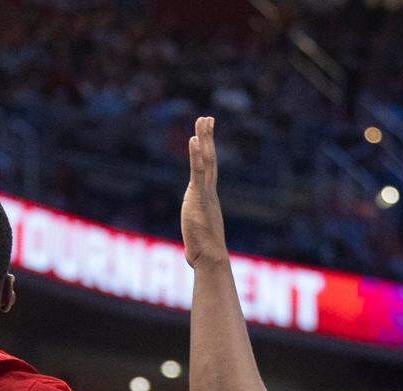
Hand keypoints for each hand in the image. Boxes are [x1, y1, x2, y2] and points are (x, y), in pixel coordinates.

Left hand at [182, 116, 227, 267]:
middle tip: (207, 118)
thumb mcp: (197, 237)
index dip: (207, 152)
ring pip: (207, 161)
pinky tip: (194, 140)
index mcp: (208, 199)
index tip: (205, 137)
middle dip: (208, 138)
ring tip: (202, 120)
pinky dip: (196, 155)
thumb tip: (191, 252)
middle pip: (210, 160)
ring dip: (204, 139)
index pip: (208, 171)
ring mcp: (205, 194)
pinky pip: (197, 172)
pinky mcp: (199, 198)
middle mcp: (209, 193)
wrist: (210, 259)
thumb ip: (194, 236)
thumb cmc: (204, 252)